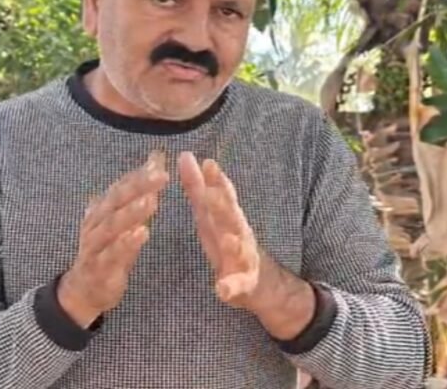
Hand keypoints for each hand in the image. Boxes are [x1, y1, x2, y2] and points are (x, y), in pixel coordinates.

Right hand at [58, 151, 168, 327]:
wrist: (84, 289)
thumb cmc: (108, 248)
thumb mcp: (125, 217)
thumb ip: (141, 189)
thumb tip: (158, 157)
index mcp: (102, 208)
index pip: (121, 186)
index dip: (139, 174)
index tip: (159, 161)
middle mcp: (96, 222)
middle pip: (116, 200)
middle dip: (138, 186)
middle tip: (160, 175)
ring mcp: (95, 245)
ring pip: (112, 225)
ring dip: (131, 212)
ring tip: (151, 201)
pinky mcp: (99, 267)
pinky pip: (112, 254)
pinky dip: (126, 243)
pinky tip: (142, 234)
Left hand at [178, 152, 315, 339]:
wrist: (260, 281)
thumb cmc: (229, 240)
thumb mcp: (211, 214)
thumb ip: (198, 187)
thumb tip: (185, 156)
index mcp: (228, 218)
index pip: (223, 195)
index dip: (217, 180)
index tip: (208, 163)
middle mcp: (239, 234)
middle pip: (232, 218)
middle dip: (223, 205)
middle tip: (211, 192)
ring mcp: (244, 259)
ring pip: (239, 250)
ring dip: (233, 244)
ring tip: (227, 239)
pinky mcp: (244, 284)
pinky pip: (237, 286)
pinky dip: (230, 287)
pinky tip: (221, 290)